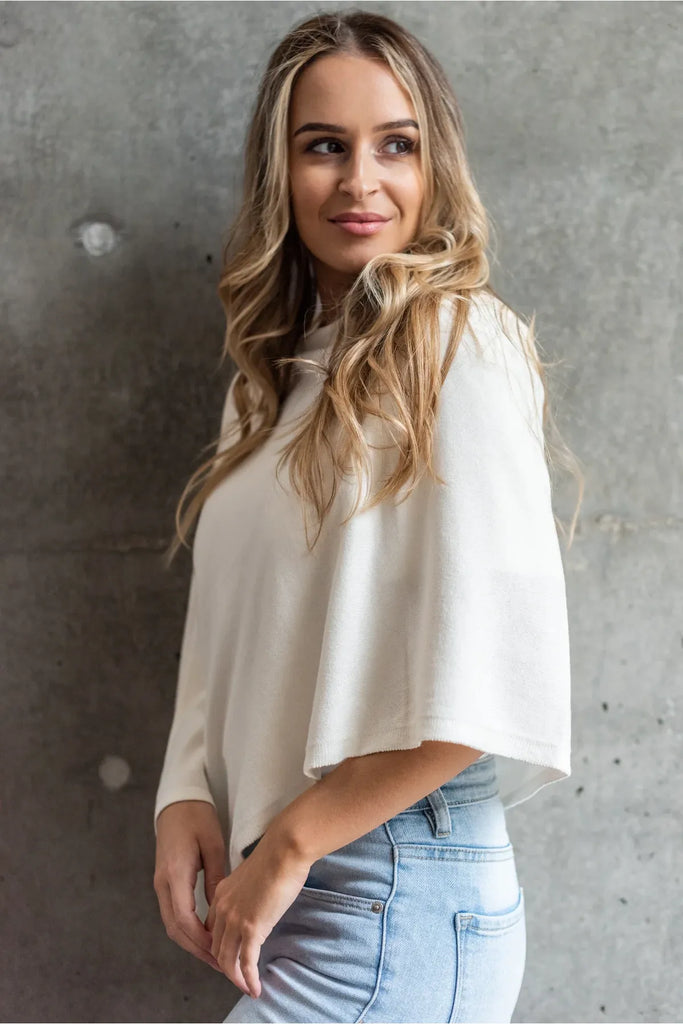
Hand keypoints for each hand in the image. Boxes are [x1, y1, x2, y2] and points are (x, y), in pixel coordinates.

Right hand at [153, 800, 225, 972]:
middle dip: (197, 949)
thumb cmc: (198, 818)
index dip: (201, 941)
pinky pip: (174, 914)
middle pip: (175, 929)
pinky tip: (205, 935)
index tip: (220, 954)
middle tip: (221, 965)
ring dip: (192, 942)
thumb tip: (220, 911)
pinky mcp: (165, 882)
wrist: (177, 802)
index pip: (184, 919)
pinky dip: (188, 929)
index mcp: (174, 874)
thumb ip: (216, 878)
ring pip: (172, 924)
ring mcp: (161, 884)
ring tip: (215, 956)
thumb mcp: (212, 845)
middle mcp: (163, 883)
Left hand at [206, 829, 311, 998]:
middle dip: (225, 966)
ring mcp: (235, 920)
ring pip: (227, 960)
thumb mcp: (253, 877)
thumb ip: (248, 893)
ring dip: (236, 978)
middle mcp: (222, 908)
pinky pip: (246, 963)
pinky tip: (255, 989)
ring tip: (247, 987)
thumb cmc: (277, 857)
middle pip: (216, 947)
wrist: (284, 850)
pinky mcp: (252, 928)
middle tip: (239, 976)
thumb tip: (256, 904)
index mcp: (221, 894)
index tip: (231, 956)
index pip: (212, 929)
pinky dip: (249, 980)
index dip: (219, 946)